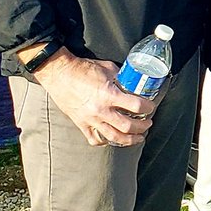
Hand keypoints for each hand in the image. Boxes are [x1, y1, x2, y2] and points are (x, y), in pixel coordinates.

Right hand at [29, 48, 157, 147]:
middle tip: (148, 124)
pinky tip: (114, 139)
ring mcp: (90, 119)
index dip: (148, 107)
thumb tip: (133, 82)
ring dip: (129, 139)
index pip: (136, 106)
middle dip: (142, 127)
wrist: (59, 73)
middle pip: (128, 126)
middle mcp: (100, 110)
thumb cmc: (83, 68)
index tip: (151, 107)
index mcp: (109, 95)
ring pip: (113, 137)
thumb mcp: (107, 68)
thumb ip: (121, 77)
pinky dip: (106, 141)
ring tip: (138, 138)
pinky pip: (95, 139)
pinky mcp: (80, 123)